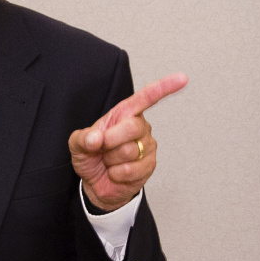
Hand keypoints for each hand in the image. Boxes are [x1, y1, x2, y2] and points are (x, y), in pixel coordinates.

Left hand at [69, 72, 187, 210]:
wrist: (94, 182)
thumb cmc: (90, 157)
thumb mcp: (77, 144)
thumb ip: (83, 138)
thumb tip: (96, 138)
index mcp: (123, 114)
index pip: (145, 98)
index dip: (163, 88)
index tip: (182, 78)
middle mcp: (139, 127)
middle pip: (132, 127)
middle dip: (110, 140)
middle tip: (100, 147)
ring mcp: (147, 146)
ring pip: (130, 151)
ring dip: (111, 159)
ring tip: (108, 160)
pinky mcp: (149, 166)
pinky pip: (131, 170)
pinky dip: (116, 173)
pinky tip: (115, 172)